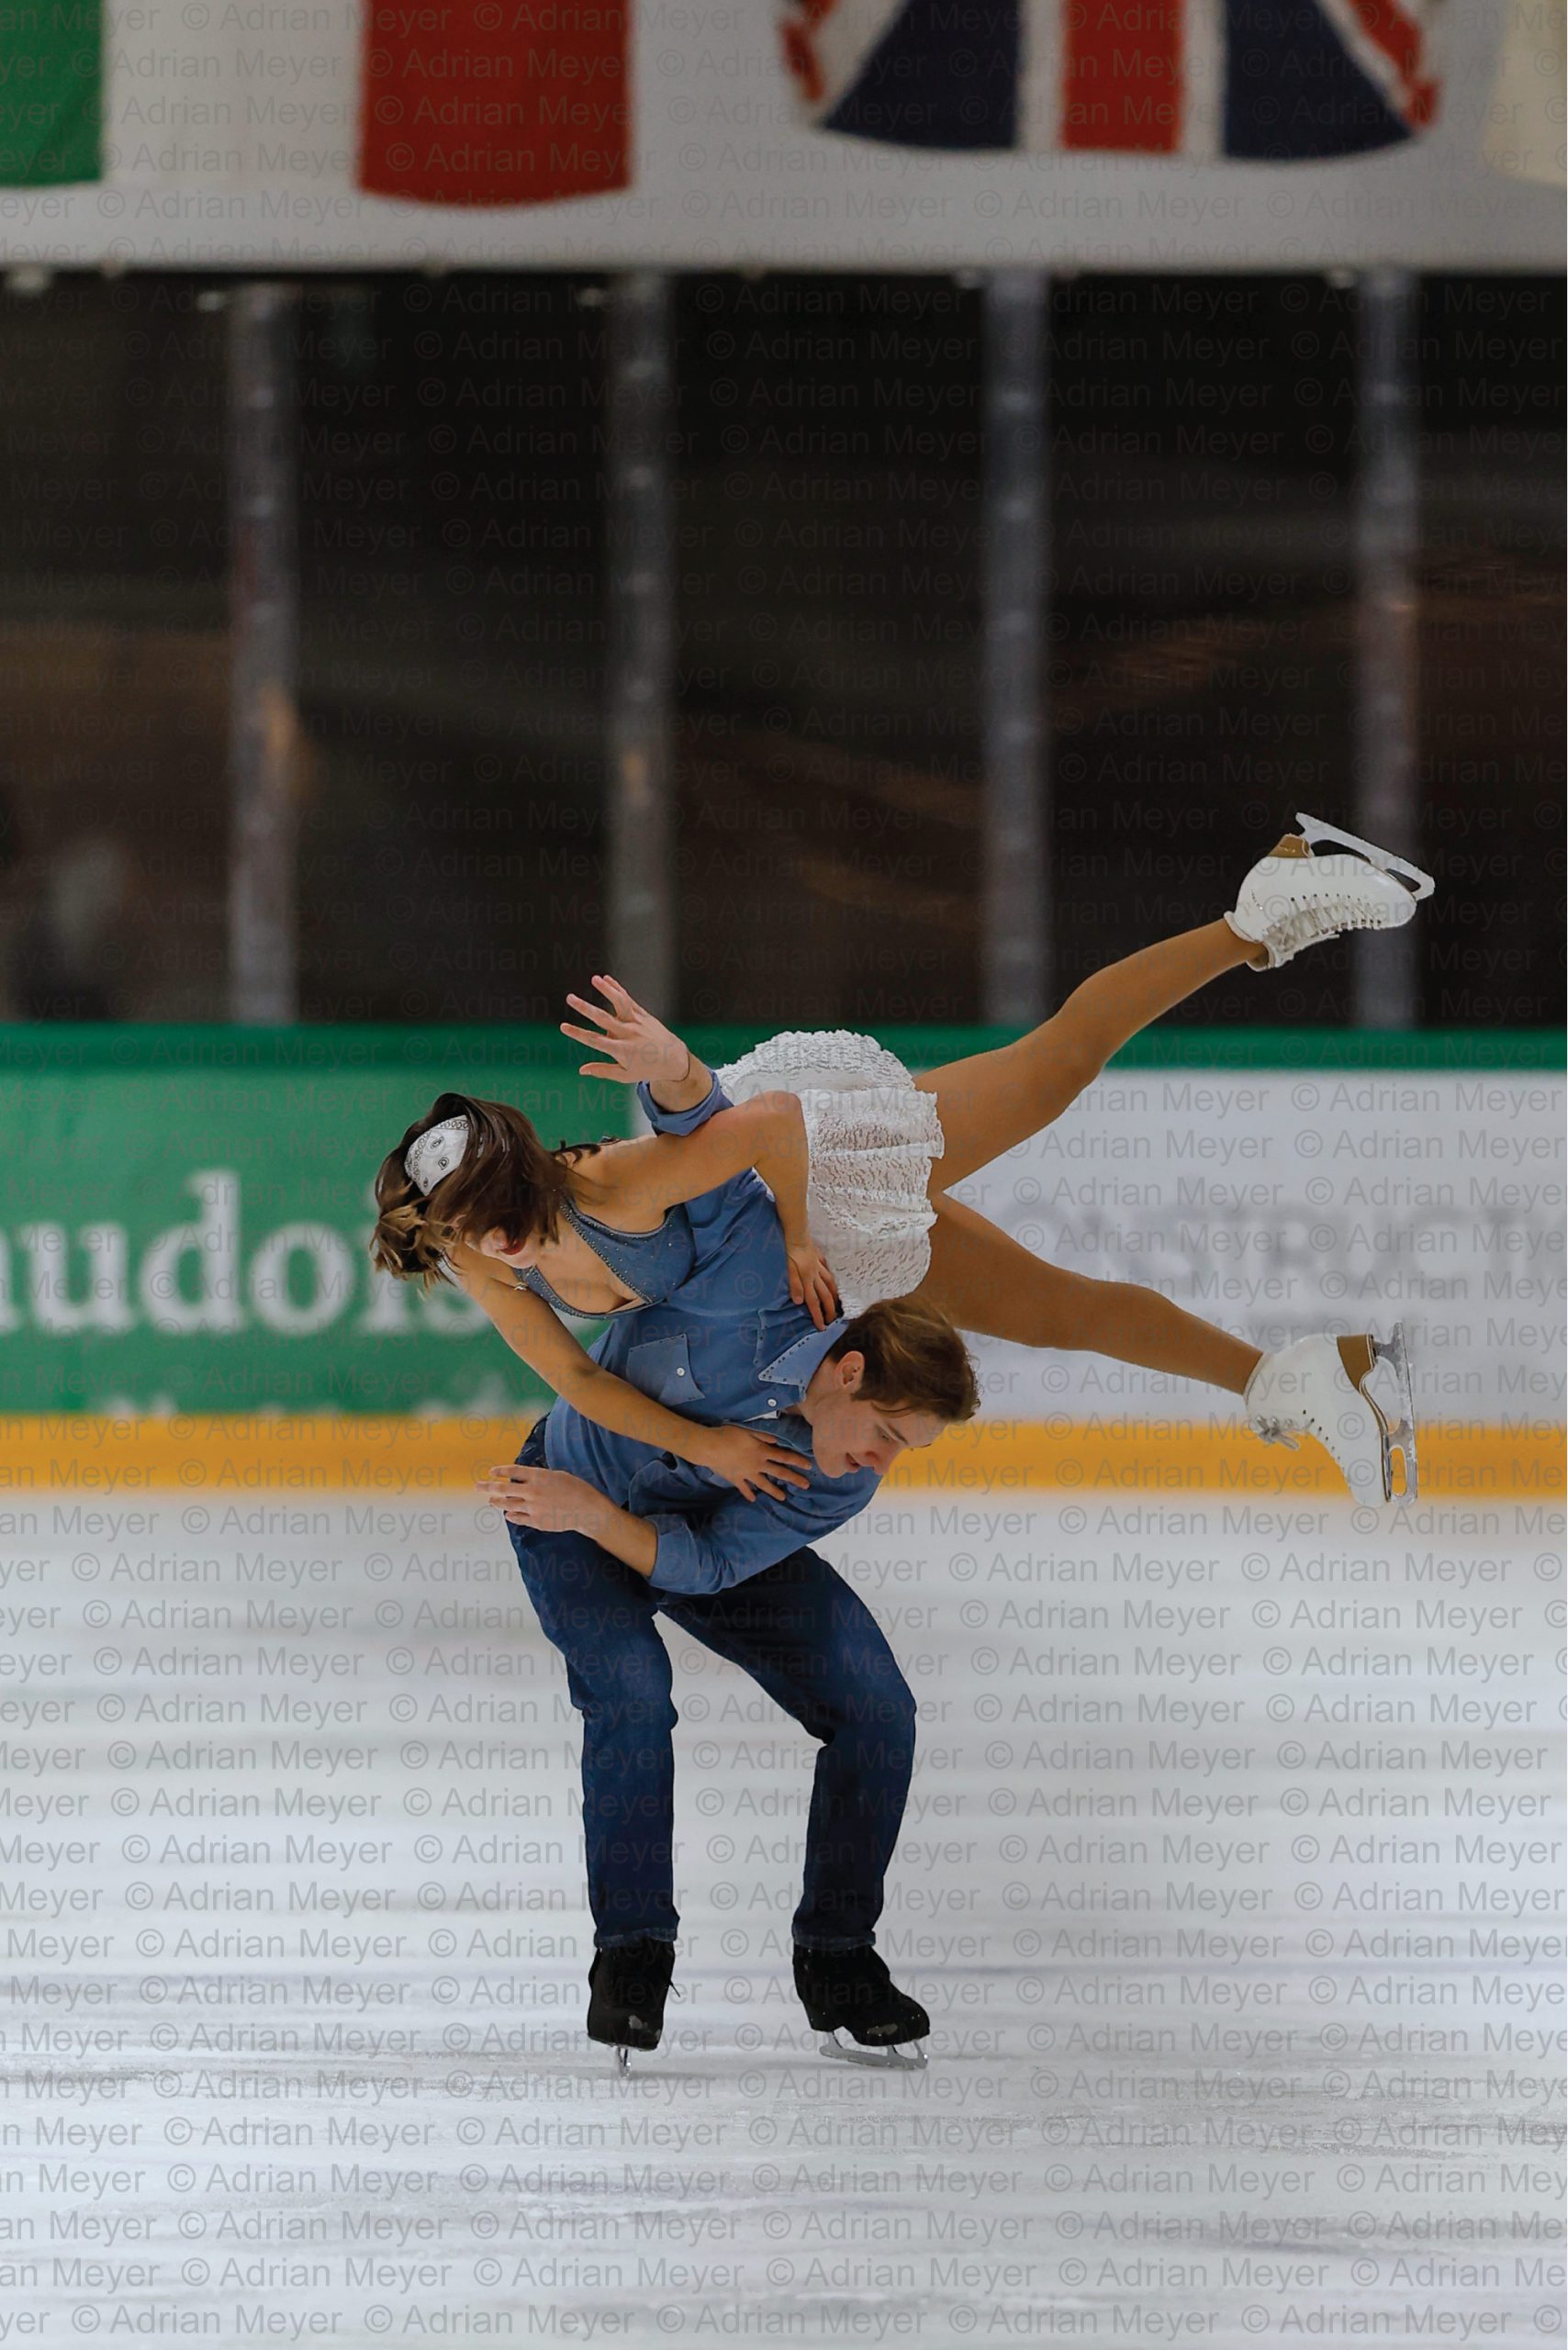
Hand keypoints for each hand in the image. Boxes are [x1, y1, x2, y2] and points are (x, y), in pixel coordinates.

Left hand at [475, 1463, 601, 1533]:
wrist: (587, 1510)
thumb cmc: (576, 1488)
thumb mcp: (557, 1475)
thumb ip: (538, 1477)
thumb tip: (523, 1479)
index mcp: (538, 1476)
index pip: (513, 1471)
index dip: (501, 1471)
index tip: (492, 1471)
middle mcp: (532, 1491)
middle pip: (503, 1489)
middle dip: (488, 1486)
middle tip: (478, 1486)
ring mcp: (533, 1508)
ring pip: (508, 1505)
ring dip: (497, 1502)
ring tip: (490, 1501)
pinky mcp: (536, 1521)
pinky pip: (518, 1518)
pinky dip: (511, 1515)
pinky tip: (507, 1514)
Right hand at [560, 974, 691, 1086]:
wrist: (674, 1060)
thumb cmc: (646, 1069)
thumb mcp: (625, 1076)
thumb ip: (603, 1071)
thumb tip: (581, 1070)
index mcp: (621, 1050)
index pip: (594, 1041)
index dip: (577, 1033)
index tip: (562, 1027)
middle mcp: (628, 1034)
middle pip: (602, 1018)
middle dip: (585, 1008)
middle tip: (569, 998)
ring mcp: (637, 1022)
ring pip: (619, 1003)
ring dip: (607, 990)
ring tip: (594, 979)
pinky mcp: (643, 1015)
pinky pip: (628, 1000)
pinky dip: (617, 989)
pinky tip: (605, 979)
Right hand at [700, 1423, 813, 1503]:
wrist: (710, 1447)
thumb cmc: (728, 1435)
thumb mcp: (748, 1431)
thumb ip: (763, 1436)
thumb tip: (776, 1441)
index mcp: (762, 1451)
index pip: (784, 1456)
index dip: (797, 1461)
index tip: (809, 1466)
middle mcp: (757, 1464)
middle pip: (779, 1472)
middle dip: (794, 1479)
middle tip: (806, 1486)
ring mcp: (747, 1474)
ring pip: (764, 1484)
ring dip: (774, 1491)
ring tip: (783, 1498)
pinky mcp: (736, 1479)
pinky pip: (744, 1488)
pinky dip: (748, 1494)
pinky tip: (753, 1499)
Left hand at [785, 1236, 839, 1330]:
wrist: (797, 1233)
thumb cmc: (790, 1251)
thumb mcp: (788, 1269)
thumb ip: (794, 1285)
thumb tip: (800, 1302)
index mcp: (807, 1279)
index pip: (813, 1302)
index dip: (817, 1315)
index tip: (822, 1327)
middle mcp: (815, 1275)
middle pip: (824, 1295)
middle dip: (829, 1309)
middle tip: (831, 1320)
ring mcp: (818, 1266)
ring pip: (829, 1283)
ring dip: (833, 1295)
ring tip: (836, 1304)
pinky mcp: (818, 1257)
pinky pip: (826, 1269)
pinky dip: (829, 1276)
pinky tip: (830, 1278)